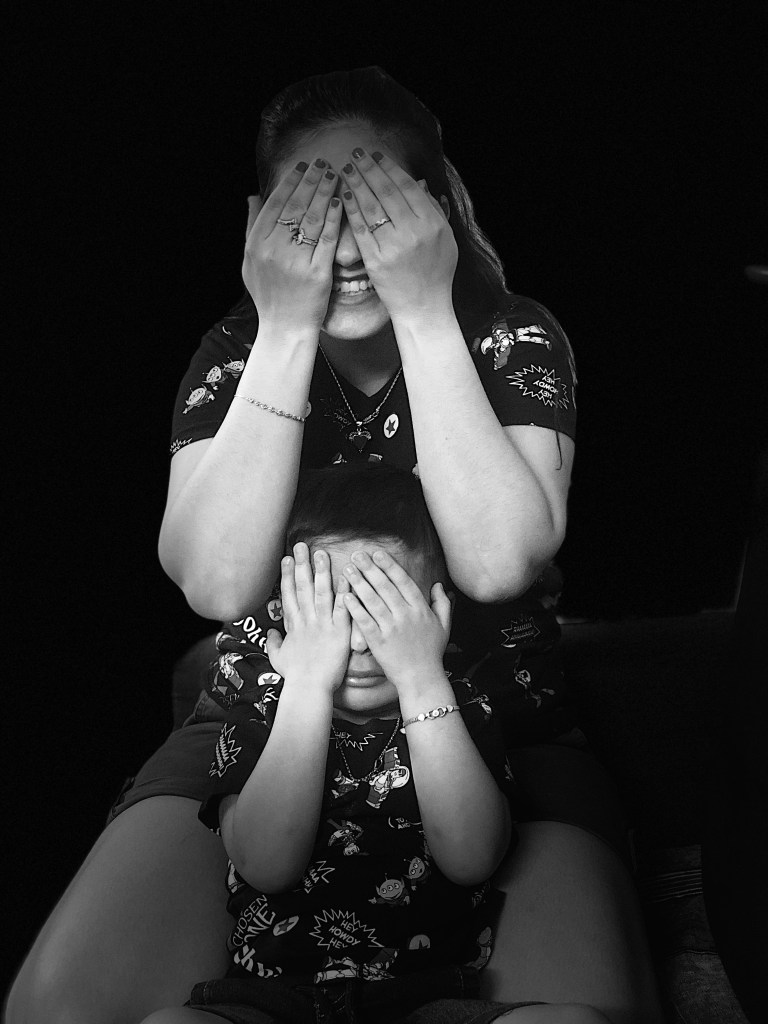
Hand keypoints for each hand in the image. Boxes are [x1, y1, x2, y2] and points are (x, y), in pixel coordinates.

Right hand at [243, 159, 342, 333]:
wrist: (284, 327)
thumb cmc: (268, 294)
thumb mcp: (249, 261)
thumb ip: (251, 228)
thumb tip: (253, 196)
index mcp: (257, 245)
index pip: (275, 204)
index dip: (289, 182)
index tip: (302, 166)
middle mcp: (275, 251)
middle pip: (295, 207)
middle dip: (310, 181)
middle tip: (322, 163)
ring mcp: (297, 262)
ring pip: (313, 219)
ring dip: (325, 193)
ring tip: (334, 176)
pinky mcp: (318, 274)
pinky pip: (328, 240)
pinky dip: (335, 220)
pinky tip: (340, 203)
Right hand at [266, 544, 350, 694]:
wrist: (308, 689)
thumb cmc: (294, 677)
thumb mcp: (278, 659)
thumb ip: (274, 643)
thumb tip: (271, 634)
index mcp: (293, 626)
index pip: (288, 595)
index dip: (287, 576)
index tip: (286, 559)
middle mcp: (306, 621)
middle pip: (302, 587)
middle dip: (302, 565)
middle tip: (301, 546)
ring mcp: (323, 624)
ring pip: (321, 592)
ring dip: (321, 571)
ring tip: (321, 553)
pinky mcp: (339, 632)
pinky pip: (343, 608)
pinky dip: (345, 591)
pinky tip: (347, 576)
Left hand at [339, 147, 458, 323]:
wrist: (424, 307)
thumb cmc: (436, 273)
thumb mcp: (446, 239)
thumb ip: (435, 210)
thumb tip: (419, 183)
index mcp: (432, 223)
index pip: (407, 187)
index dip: (390, 168)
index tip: (377, 155)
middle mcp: (413, 232)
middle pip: (386, 192)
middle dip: (369, 169)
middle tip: (357, 154)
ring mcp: (393, 246)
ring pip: (371, 207)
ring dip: (357, 183)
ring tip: (347, 168)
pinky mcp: (375, 260)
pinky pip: (361, 229)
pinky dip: (351, 209)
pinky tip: (344, 195)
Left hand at [342, 550, 451, 691]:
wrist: (421, 679)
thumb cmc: (431, 653)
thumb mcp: (444, 626)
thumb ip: (443, 604)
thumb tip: (438, 585)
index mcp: (420, 610)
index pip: (404, 581)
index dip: (390, 566)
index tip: (378, 553)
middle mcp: (406, 616)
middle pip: (386, 587)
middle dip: (370, 568)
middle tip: (358, 554)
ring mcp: (391, 629)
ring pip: (373, 601)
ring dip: (360, 583)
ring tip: (349, 569)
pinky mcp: (379, 642)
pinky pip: (364, 621)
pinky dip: (355, 608)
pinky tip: (345, 596)